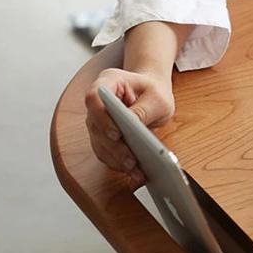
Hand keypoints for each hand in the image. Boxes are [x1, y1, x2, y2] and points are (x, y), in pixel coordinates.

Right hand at [85, 67, 174, 185]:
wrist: (153, 94)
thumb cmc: (154, 91)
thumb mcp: (157, 98)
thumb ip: (144, 110)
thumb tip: (132, 124)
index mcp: (109, 81)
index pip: (94, 97)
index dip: (102, 117)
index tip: (116, 133)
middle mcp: (98, 101)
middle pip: (96, 125)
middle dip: (113, 146)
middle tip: (131, 160)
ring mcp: (98, 119)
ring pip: (98, 142)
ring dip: (115, 158)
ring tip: (134, 170)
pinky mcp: (102, 136)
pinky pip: (105, 152)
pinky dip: (117, 163)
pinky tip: (132, 171)